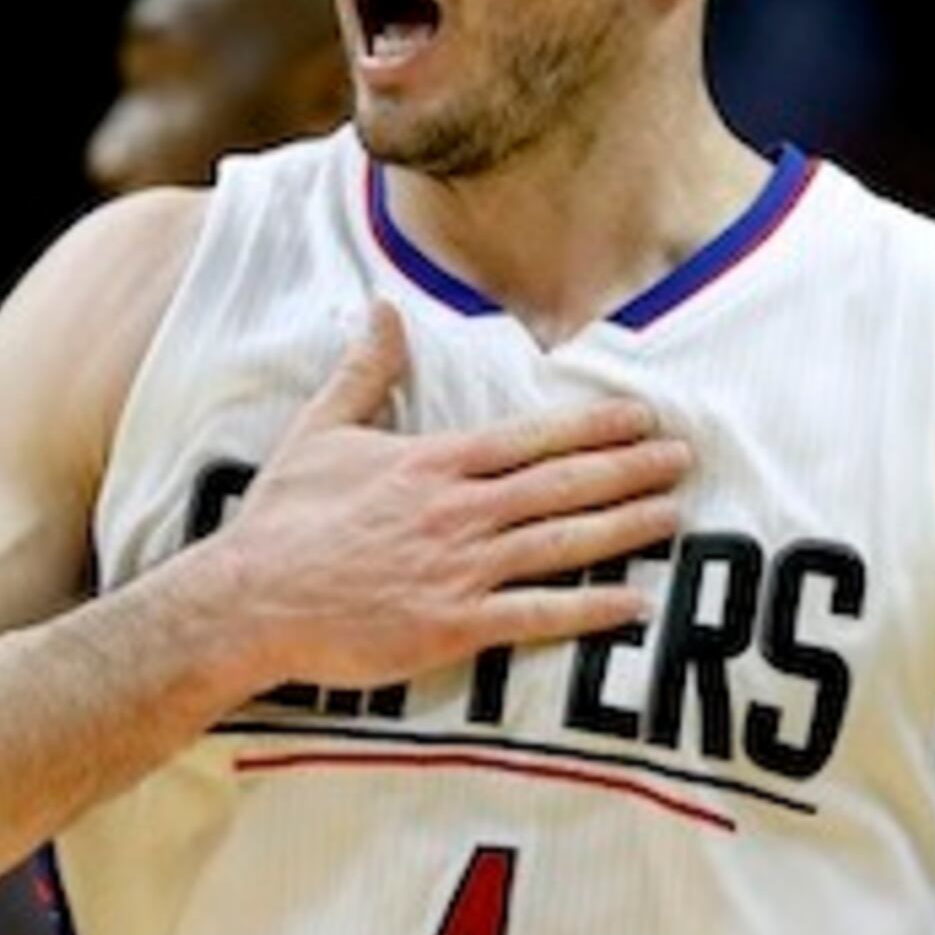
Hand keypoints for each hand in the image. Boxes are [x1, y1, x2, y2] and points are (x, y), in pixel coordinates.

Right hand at [210, 300, 688, 688]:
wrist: (249, 600)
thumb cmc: (283, 520)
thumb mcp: (321, 431)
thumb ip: (366, 371)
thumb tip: (384, 308)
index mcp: (433, 463)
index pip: (531, 438)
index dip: (594, 426)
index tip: (643, 416)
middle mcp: (458, 512)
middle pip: (562, 485)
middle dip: (629, 469)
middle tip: (685, 458)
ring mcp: (459, 570)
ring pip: (560, 543)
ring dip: (624, 527)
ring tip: (674, 514)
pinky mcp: (452, 626)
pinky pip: (536, 615)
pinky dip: (590, 609)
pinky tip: (635, 604)